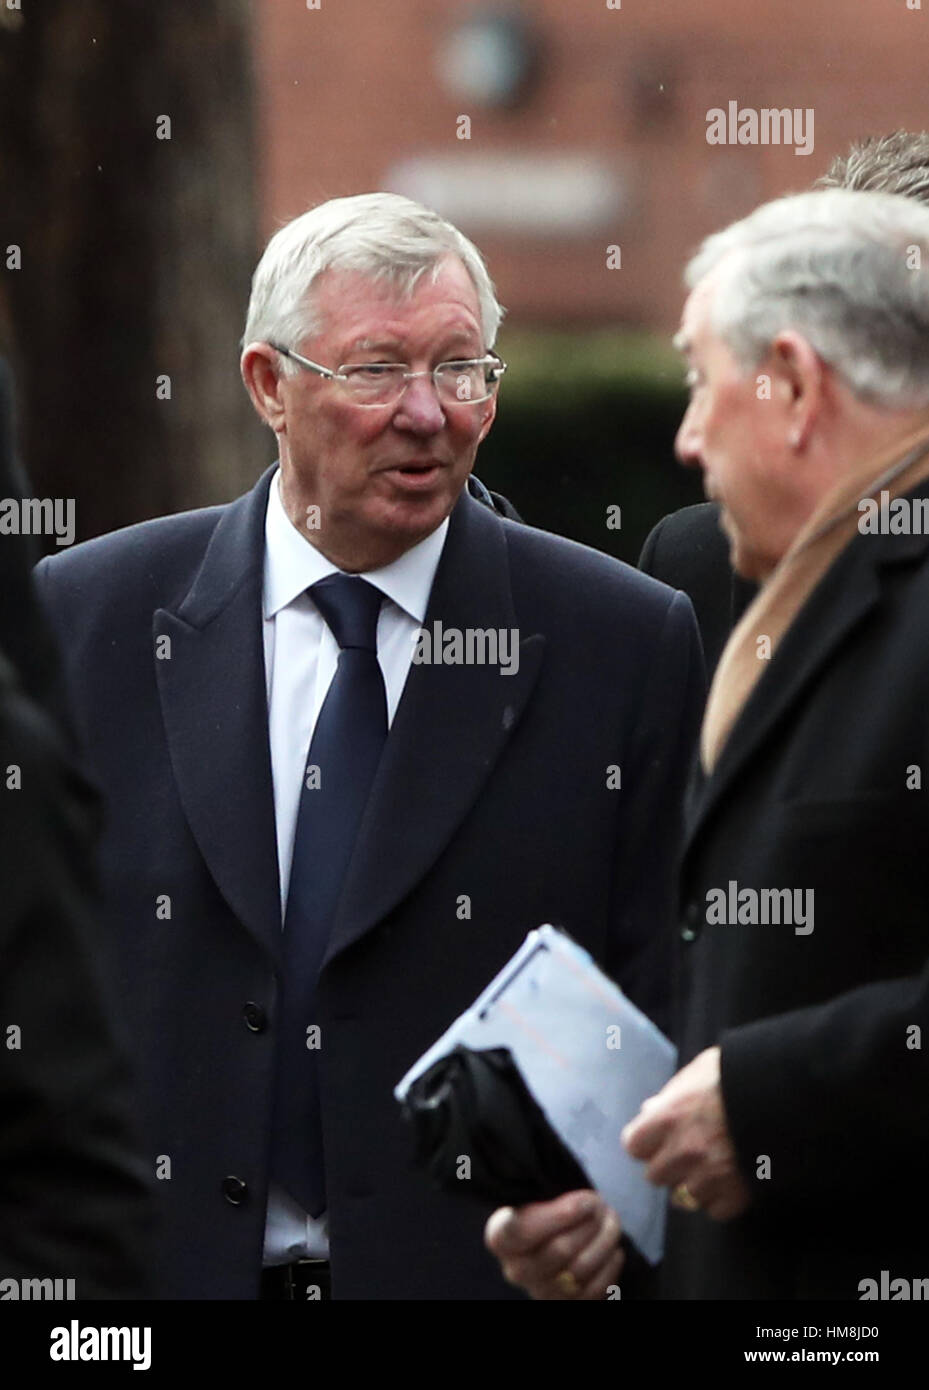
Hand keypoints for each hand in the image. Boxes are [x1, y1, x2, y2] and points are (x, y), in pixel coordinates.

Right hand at [484, 1189, 623, 1299]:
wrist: (551, 1237)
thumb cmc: (544, 1210)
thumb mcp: (536, 1195)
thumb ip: (551, 1196)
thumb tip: (586, 1205)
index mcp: (500, 1238)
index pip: (522, 1230)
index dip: (559, 1216)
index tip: (586, 1201)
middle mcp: (516, 1270)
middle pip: (561, 1249)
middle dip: (590, 1224)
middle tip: (601, 1203)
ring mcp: (540, 1291)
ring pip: (581, 1269)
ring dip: (604, 1242)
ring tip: (611, 1220)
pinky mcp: (565, 1304)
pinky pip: (594, 1289)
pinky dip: (609, 1267)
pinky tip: (614, 1250)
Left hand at [622, 1046, 750, 1220]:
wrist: (786, 1093)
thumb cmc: (738, 1074)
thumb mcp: (697, 1072)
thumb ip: (670, 1095)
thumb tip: (649, 1111)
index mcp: (667, 1118)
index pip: (634, 1146)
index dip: (646, 1142)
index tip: (658, 1138)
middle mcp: (682, 1151)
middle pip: (655, 1176)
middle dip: (668, 1165)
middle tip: (687, 1152)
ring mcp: (707, 1177)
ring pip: (683, 1197)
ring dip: (694, 1183)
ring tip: (713, 1165)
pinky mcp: (735, 1195)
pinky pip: (715, 1210)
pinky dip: (721, 1199)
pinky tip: (731, 1178)